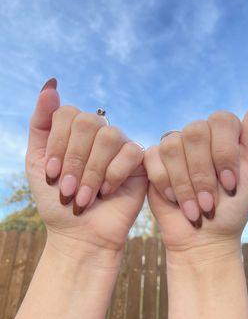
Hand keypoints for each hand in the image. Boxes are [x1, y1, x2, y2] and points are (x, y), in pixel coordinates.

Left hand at [26, 79, 147, 256]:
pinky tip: (107, 191)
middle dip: (74, 160)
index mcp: (73, 130)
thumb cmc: (58, 201)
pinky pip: (129, 153)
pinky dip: (113, 175)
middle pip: (87, 122)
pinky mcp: (138, 159)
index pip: (67, 113)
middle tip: (68, 190)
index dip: (58, 143)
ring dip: (92, 172)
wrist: (81, 234)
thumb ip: (41, 123)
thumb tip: (50, 84)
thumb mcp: (38, 162)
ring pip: (108, 137)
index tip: (52, 176)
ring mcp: (119, 144)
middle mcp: (98, 132)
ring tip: (85, 198)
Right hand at [144, 89, 247, 256]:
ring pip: (173, 146)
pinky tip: (174, 199)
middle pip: (195, 132)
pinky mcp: (153, 159)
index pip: (221, 120)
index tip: (230, 185)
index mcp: (223, 133)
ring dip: (185, 184)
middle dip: (203, 174)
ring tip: (194, 207)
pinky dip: (166, 183)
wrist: (205, 237)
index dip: (224, 153)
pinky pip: (154, 158)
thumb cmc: (233, 206)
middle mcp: (198, 135)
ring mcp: (175, 145)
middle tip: (210, 202)